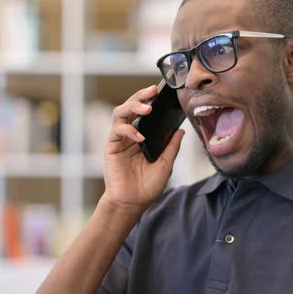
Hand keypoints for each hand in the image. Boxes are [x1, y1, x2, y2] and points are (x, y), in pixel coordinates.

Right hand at [102, 85, 184, 212]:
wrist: (132, 203)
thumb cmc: (147, 186)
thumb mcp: (166, 164)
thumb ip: (171, 147)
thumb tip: (181, 130)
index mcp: (143, 136)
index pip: (145, 112)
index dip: (150, 100)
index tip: (161, 91)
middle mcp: (130, 134)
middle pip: (131, 107)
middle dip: (141, 96)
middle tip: (152, 90)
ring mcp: (120, 139)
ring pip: (120, 113)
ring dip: (133, 106)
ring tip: (147, 108)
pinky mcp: (111, 146)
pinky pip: (116, 130)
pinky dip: (128, 130)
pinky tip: (139, 137)